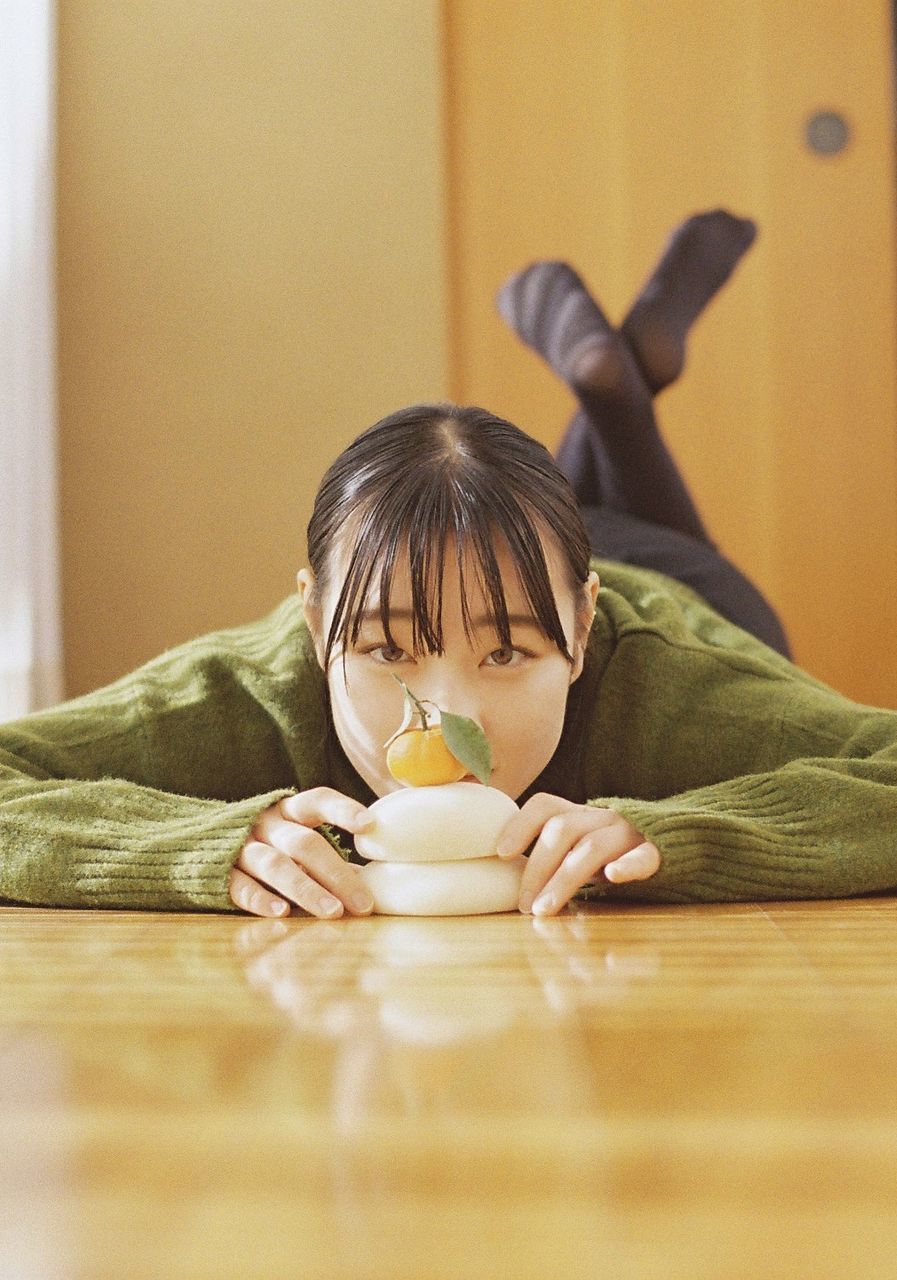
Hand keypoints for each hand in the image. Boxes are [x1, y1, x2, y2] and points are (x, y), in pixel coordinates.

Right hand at [229, 788, 374, 919]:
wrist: (194, 844)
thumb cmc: (264, 845)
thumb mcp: (291, 839)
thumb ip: (324, 857)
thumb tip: (368, 884)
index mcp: (287, 811)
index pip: (318, 801)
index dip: (343, 810)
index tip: (370, 824)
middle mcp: (265, 825)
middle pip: (304, 844)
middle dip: (336, 874)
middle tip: (363, 903)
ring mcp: (241, 847)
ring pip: (276, 865)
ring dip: (307, 890)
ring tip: (333, 912)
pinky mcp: (220, 872)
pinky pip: (241, 886)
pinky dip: (262, 899)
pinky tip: (282, 913)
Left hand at [495, 793, 660, 915]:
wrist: (679, 845)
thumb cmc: (614, 856)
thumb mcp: (581, 848)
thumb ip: (552, 854)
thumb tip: (503, 873)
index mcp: (580, 815)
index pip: (545, 806)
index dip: (520, 824)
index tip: (501, 853)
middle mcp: (602, 818)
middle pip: (562, 830)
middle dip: (537, 867)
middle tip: (524, 905)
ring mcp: (630, 834)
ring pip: (592, 848)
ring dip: (563, 880)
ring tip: (544, 909)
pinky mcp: (658, 853)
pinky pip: (644, 856)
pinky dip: (628, 865)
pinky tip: (613, 876)